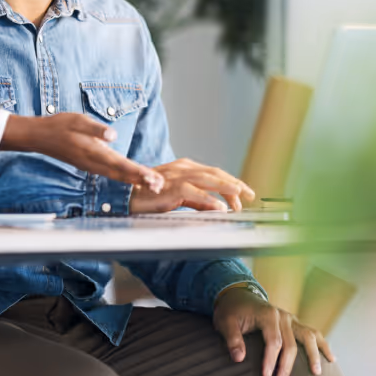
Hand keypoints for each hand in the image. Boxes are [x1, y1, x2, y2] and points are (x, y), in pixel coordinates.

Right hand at [1, 113, 164, 190]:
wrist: (39, 137)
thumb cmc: (59, 125)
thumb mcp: (77, 120)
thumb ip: (96, 128)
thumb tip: (113, 135)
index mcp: (92, 151)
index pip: (120, 163)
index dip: (137, 171)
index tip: (152, 177)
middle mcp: (93, 162)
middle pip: (121, 174)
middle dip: (141, 180)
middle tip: (159, 185)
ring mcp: (91, 165)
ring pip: (117, 176)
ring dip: (134, 180)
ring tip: (152, 184)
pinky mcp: (89, 165)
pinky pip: (111, 173)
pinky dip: (124, 176)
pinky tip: (133, 177)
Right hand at [130, 158, 254, 212]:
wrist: (125, 196)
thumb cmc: (149, 196)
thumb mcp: (178, 197)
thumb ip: (197, 200)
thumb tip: (218, 206)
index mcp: (185, 168)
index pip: (214, 173)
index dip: (231, 182)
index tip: (244, 193)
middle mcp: (183, 168)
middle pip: (215, 173)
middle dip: (235, 183)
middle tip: (250, 194)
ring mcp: (177, 176)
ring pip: (208, 179)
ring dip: (227, 187)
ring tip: (241, 195)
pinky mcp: (172, 188)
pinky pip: (195, 193)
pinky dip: (209, 200)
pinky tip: (221, 207)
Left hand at [212, 286, 335, 375]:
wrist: (237, 295)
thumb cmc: (231, 311)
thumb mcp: (225, 322)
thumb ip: (232, 339)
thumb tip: (239, 358)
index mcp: (267, 314)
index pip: (273, 341)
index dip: (270, 360)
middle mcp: (282, 316)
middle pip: (291, 344)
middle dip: (287, 366)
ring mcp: (291, 319)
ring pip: (308, 337)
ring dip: (313, 355)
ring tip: (316, 373)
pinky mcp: (294, 323)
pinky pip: (312, 333)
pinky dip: (323, 345)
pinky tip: (331, 359)